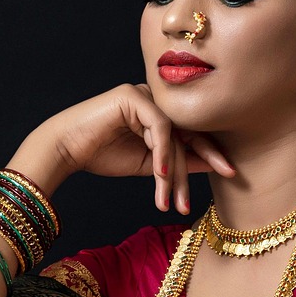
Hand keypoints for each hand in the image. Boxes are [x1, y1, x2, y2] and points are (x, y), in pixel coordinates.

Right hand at [9, 84, 234, 215]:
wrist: (65, 149)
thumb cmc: (101, 156)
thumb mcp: (148, 166)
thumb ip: (177, 162)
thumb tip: (210, 165)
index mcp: (159, 115)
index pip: (191, 133)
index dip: (211, 153)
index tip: (230, 173)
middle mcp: (155, 101)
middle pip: (187, 133)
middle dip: (199, 165)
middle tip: (214, 186)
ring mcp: (144, 94)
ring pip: (174, 135)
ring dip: (173, 172)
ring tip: (171, 201)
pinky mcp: (133, 95)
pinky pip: (160, 127)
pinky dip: (162, 153)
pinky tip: (159, 176)